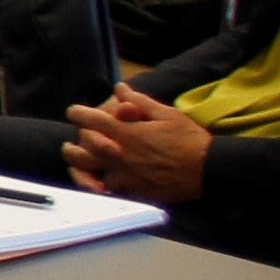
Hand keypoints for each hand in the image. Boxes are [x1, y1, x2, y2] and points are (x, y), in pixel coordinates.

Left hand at [62, 85, 210, 203]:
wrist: (207, 169)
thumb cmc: (189, 139)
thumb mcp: (166, 114)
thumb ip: (139, 101)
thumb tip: (120, 88)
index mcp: (127, 133)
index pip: (91, 120)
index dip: (78, 113)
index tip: (74, 111)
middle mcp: (120, 155)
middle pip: (82, 148)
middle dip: (74, 142)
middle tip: (72, 140)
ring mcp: (123, 175)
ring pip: (88, 171)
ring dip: (78, 165)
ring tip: (76, 160)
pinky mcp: (131, 191)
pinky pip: (104, 191)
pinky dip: (95, 186)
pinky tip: (93, 182)